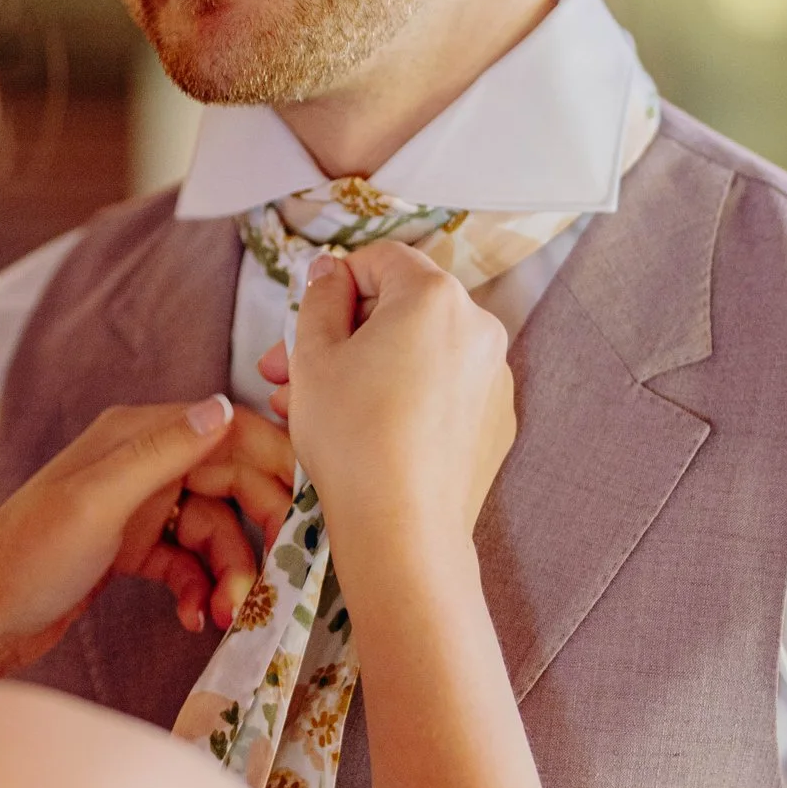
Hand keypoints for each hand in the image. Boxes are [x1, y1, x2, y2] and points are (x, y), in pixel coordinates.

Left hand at [0, 397, 294, 679]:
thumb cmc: (26, 559)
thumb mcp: (98, 502)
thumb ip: (163, 452)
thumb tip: (226, 405)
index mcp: (135, 435)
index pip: (229, 431)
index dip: (276, 465)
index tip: (311, 510)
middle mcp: (141, 464)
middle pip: (231, 483)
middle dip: (257, 531)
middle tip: (277, 577)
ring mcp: (137, 508)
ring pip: (214, 530)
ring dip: (229, 572)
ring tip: (227, 613)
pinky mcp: (132, 550)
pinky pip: (188, 562)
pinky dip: (199, 588)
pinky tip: (193, 618)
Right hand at [278, 243, 515, 564]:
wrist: (403, 529)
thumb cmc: (352, 436)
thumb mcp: (313, 356)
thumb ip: (320, 298)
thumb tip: (330, 271)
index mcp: (434, 296)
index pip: (380, 259)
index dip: (335, 282)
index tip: (305, 318)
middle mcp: (478, 325)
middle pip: (401, 308)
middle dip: (343, 334)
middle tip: (290, 371)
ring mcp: (494, 376)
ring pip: (419, 353)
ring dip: (368, 368)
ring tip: (314, 408)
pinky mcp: (496, 420)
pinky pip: (444, 390)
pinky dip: (407, 398)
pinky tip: (367, 432)